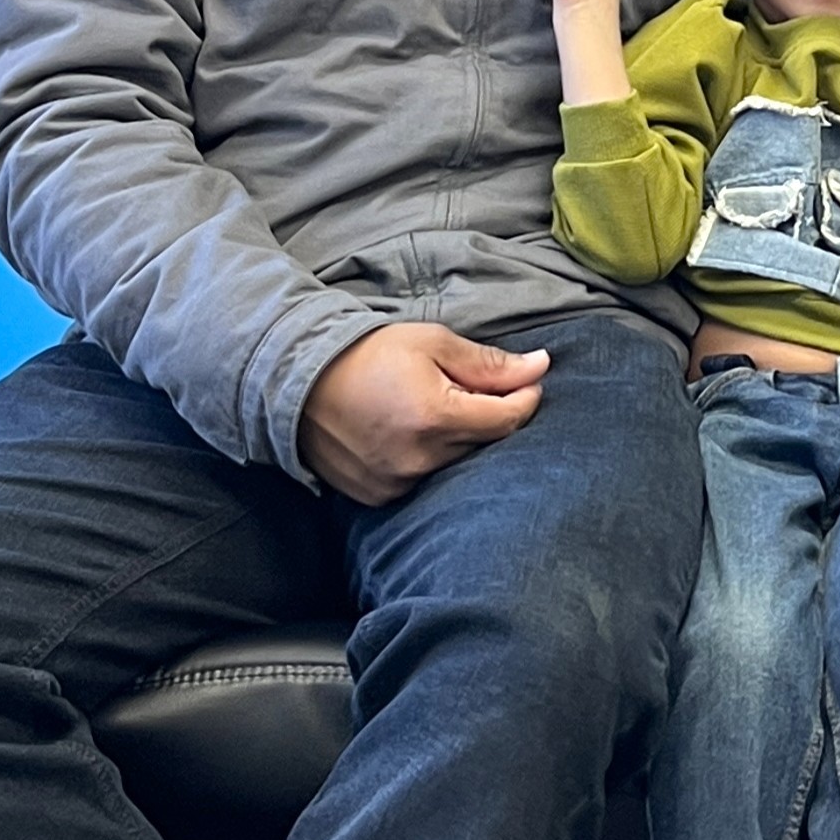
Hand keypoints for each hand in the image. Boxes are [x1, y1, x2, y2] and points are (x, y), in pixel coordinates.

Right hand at [298, 323, 551, 504]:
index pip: (508, 420)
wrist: (298, 381)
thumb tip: (541, 367)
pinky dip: (430, 457)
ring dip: (460, 438)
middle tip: (469, 386)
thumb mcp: (432, 344)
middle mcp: (419, 459)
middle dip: (489, 414)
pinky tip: (412, 432)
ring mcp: (397, 483)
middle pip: (484, 442)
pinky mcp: (379, 496)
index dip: (525, 398)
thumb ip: (489, 363)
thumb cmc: (369, 354)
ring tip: (435, 408)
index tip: (528, 381)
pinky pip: (425, 480)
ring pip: (457, 463)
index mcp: (436, 417)